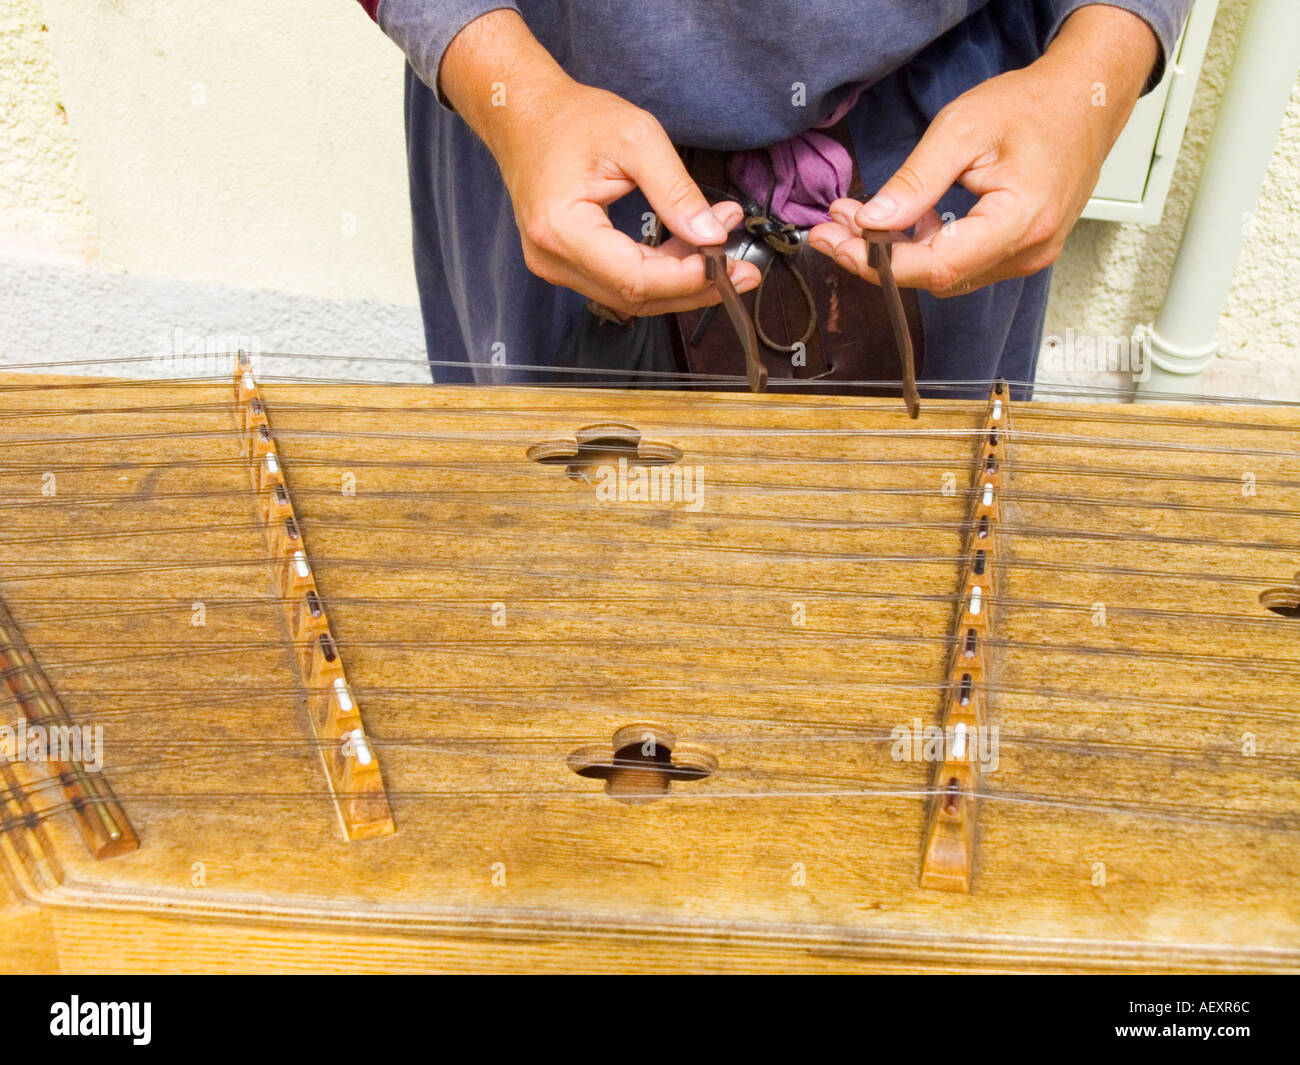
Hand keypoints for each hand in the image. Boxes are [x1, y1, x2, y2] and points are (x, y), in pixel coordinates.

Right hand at [440, 11, 759, 316]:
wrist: (525, 115)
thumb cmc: (572, 120)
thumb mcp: (637, 138)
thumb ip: (677, 191)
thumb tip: (712, 235)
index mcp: (561, 229)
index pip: (635, 278)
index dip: (687, 279)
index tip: (730, 264)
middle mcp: (552, 258)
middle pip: (635, 296)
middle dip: (692, 286)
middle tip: (740, 271)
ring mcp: (555, 266)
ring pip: (630, 296)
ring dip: (679, 282)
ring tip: (720, 255)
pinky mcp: (566, 264)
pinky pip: (619, 283)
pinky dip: (659, 274)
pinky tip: (688, 253)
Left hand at [807, 5, 1158, 296]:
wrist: (1086, 99)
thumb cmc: (1033, 106)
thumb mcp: (962, 130)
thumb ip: (915, 182)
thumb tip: (872, 223)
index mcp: (1019, 223)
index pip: (934, 266)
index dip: (877, 262)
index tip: (835, 243)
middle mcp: (1028, 252)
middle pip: (935, 277)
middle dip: (877, 257)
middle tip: (833, 228)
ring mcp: (1027, 256)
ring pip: (945, 274)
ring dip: (897, 252)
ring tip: (856, 218)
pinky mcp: (1021, 251)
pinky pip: (962, 262)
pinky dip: (924, 247)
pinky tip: (898, 222)